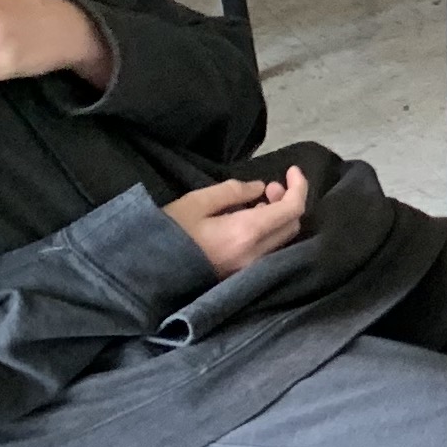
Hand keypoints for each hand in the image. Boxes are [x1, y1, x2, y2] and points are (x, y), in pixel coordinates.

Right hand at [163, 171, 308, 276]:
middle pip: (291, 226)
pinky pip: (268, 252)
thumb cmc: (168, 233)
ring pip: (282, 240)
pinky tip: (250, 222)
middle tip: (268, 187)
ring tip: (258, 201)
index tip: (292, 170)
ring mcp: (249, 269)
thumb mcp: (197, 202)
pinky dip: (269, 233)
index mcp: (247, 233)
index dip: (299, 186)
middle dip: (288, 201)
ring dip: (279, 217)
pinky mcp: (240, 276)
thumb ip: (233, 191)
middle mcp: (256, 255)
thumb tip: (259, 187)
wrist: (147, 273)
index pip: (292, 209)